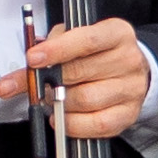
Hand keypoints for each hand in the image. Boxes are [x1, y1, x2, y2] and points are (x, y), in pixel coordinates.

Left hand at [5, 15, 153, 142]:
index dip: (57, 50)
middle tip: (32, 85)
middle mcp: (128, 60)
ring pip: (86, 99)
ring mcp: (131, 89)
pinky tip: (60, 118)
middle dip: (49, 80)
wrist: (128, 72)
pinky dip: (72, 124)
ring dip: (59, 103)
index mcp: (117, 34)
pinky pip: (96, 124)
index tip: (32, 58)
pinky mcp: (128, 114)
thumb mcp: (74, 38)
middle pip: (81, 72)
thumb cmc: (97, 54)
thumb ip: (51, 48)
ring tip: (50, 100)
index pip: (87, 40)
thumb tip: (26, 72)